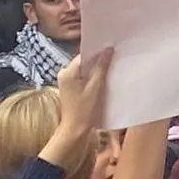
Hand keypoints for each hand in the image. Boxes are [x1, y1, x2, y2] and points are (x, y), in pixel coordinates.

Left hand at [40, 48, 114, 168]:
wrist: (75, 129)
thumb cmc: (84, 110)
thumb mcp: (95, 88)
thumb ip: (101, 68)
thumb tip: (108, 49)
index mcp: (67, 72)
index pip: (84, 56)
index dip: (98, 53)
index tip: (113, 51)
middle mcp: (64, 74)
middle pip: (84, 62)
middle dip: (98, 62)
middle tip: (114, 60)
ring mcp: (66, 81)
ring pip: (84, 70)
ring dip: (96, 71)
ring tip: (111, 71)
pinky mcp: (70, 88)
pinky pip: (83, 78)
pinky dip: (92, 78)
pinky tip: (103, 81)